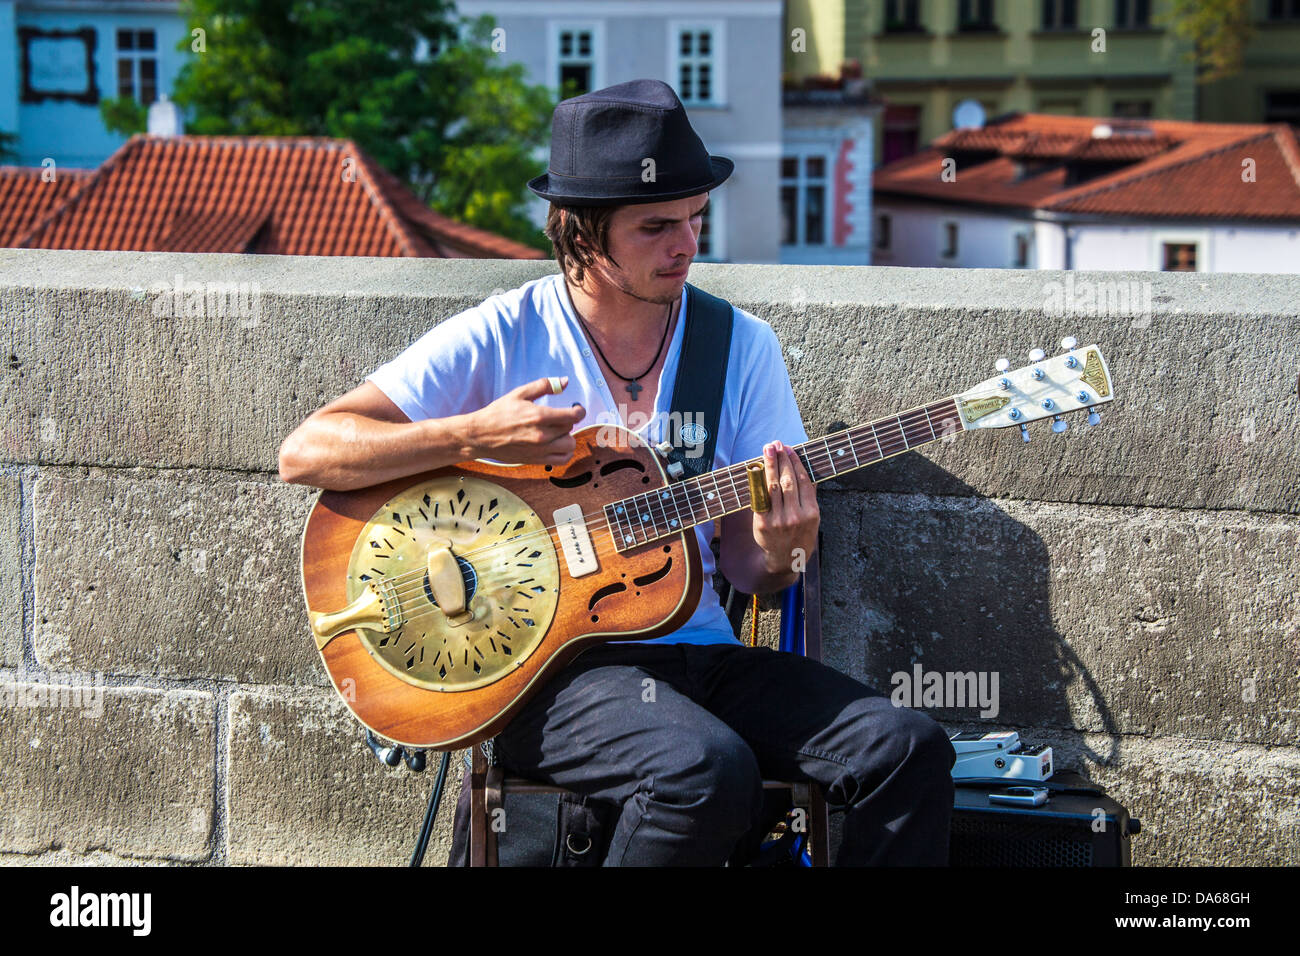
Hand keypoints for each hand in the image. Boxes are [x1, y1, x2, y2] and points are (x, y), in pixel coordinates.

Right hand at [465, 377, 584, 464]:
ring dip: (568, 437)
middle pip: (570, 428)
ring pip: (570, 445)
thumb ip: (544, 386)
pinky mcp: (537, 460)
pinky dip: (565, 452)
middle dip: (568, 421)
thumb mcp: (520, 393)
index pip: (573, 416)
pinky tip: (558, 444)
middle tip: (558, 417)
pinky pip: (562, 459)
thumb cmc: (499, 413)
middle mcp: (542, 435)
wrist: (481, 435)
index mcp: (539, 416)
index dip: (579, 410)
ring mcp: (540, 450)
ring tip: (558, 432)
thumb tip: (564, 382)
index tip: (576, 407)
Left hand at [752, 440, 818, 574]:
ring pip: (774, 486)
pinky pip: (761, 498)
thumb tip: (807, 473)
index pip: (803, 481)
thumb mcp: (813, 519)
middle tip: (776, 444)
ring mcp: (779, 520)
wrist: (786, 560)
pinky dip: (759, 482)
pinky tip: (757, 470)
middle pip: (788, 481)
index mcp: (812, 513)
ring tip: (768, 450)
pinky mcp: (763, 524)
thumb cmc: (801, 536)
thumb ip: (809, 497)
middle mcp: (796, 516)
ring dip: (770, 465)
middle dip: (781, 459)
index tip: (790, 449)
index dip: (796, 463)